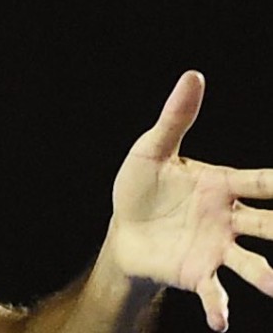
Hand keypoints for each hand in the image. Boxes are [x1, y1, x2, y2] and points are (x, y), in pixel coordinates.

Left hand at [109, 70, 272, 330]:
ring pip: (252, 262)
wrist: (123, 228)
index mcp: (223, 185)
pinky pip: (213, 290)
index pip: (263, 182)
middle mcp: (229, 219)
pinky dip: (218, 306)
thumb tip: (193, 75)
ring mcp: (217, 248)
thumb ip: (176, 117)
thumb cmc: (142, 186)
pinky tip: (220, 322)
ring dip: (267, 276)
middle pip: (271, 225)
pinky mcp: (196, 273)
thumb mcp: (153, 148)